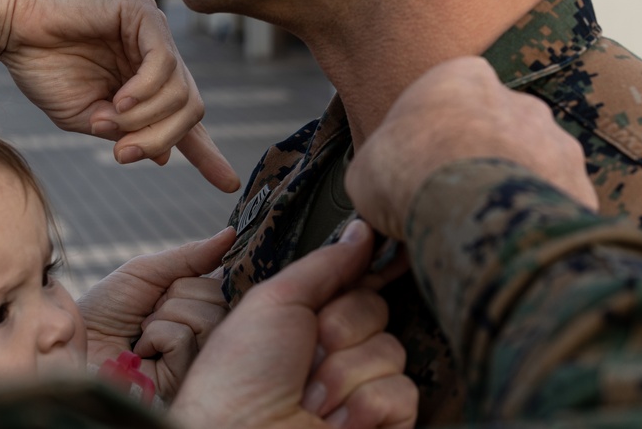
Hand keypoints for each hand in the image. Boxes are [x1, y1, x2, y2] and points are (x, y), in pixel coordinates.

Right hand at [0, 0, 239, 191]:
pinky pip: (165, 63)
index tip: (228, 184)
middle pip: (191, 111)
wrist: (9, 22)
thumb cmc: (41, 65)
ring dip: (146, 118)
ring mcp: (154, 33)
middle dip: (163, 139)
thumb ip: (125, 132)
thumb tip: (163, 158)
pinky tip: (119, 99)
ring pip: (181, 92)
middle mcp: (157, 57)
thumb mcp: (85, 117)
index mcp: (144, 83)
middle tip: (125, 154)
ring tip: (107, 120)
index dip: (207, 153)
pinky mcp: (143, 13)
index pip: (185, 118)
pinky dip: (146, 90)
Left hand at [77, 228, 235, 399]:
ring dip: (164, 316)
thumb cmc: (107, 308)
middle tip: (150, 309)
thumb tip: (231, 233)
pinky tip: (142, 351)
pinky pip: (184, 339)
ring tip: (144, 330)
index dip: (202, 274)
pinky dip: (156, 336)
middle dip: (175, 294)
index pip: (226, 280)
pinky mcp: (184, 380)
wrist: (74, 340)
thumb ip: (191, 256)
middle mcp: (206, 332)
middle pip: (218, 297)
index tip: (172, 284)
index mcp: (200, 304)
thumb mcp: (147, 272)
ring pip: (206, 318)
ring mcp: (197, 358)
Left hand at [171, 221, 416, 428]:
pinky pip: (403, 392)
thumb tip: (362, 231)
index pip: (357, 283)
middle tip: (305, 355)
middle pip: (376, 310)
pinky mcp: (384, 422)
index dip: (367, 272)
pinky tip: (333, 422)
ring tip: (309, 398)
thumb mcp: (274, 301)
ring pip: (391, 351)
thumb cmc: (238, 376)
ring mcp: (361, 388)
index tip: (384, 254)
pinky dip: (364, 405)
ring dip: (344, 374)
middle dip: (339, 329)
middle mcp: (337, 351)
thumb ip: (324, 265)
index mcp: (309, 319)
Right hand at [345, 56, 598, 239]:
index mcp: (462, 77)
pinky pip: (556, 204)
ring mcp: (554, 139)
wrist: (464, 205)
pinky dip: (537, 222)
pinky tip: (513, 243)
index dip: (433, 138)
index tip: (419, 169)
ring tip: (484, 226)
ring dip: (512, 189)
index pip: (452, 99)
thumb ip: (383, 168)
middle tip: (453, 199)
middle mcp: (517, 99)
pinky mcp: (578, 183)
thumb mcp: (366, 167)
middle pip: (498, 130)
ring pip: (532, 165)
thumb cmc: (405, 172)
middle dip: (481, 161)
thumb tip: (383, 193)